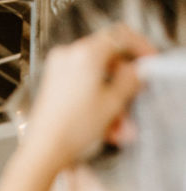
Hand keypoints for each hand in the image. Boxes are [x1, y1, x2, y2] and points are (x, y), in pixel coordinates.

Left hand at [25, 24, 154, 171]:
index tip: (148, 60)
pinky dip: (95, 105)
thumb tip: (137, 70)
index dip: (140, 47)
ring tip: (121, 127)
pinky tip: (106, 128)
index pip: (120, 36)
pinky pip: (82, 89)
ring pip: (96, 80)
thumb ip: (130, 81)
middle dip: (124, 85)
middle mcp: (68, 57)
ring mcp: (58, 72)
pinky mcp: (53, 88)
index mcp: (85, 53)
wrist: (43, 153)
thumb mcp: (112, 104)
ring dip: (112, 102)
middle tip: (136, 96)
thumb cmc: (70, 131)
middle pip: (107, 61)